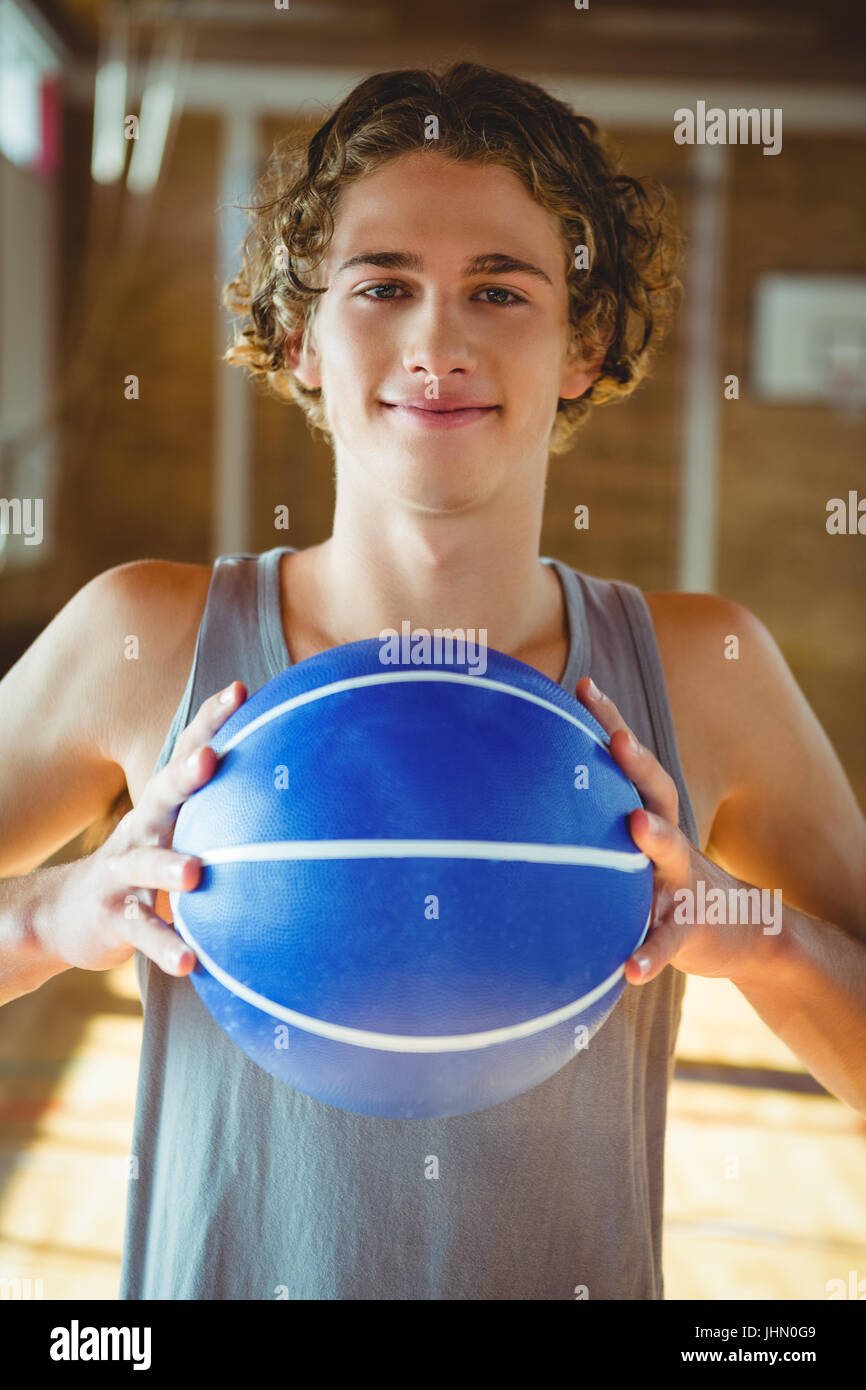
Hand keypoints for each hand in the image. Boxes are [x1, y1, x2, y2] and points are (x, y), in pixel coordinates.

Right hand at [38, 681, 246, 977]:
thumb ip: (222, 807)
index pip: (188, 751)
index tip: (241, 691)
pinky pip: (143, 930)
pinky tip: (190, 962)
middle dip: (185, 774)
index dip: (212, 719)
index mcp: (166, 803)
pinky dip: (166, 945)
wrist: (71, 912)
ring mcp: (125, 872)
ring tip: (196, 875)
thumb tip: (294, 784)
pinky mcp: (116, 916)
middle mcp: (144, 827)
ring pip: (146, 864)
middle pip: (162, 794)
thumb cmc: (148, 863)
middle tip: (210, 759)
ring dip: (170, 867)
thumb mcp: (177, 828)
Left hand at [575, 677, 771, 984]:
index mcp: (652, 818)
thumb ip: (598, 818)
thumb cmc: (667, 880)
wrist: (742, 932)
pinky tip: (628, 969)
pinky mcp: (688, 930)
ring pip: (671, 857)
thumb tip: (525, 790)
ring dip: (657, 839)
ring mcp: (681, 883)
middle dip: (639, 764)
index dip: (611, 721)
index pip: (631, 763)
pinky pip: (668, 942)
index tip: (584, 687)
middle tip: (617, 737)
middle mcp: (669, 843)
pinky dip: (650, 953)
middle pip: (659, 794)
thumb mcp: (638, 846)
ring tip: (637, 825)